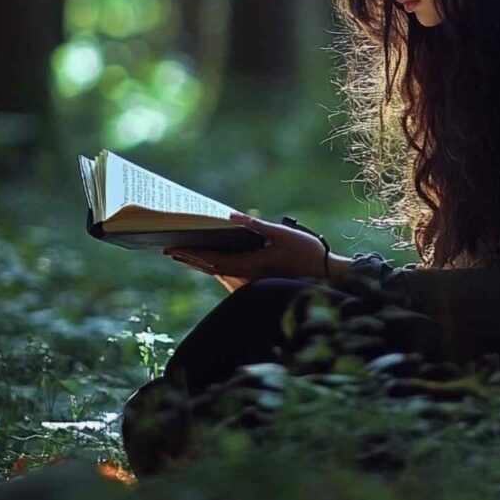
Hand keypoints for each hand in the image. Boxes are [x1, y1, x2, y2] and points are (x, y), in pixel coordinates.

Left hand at [164, 211, 329, 282]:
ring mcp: (253, 284)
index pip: (212, 261)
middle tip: (170, 249)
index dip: (191, 255)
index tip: (172, 248)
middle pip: (212, 269)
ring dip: (203, 264)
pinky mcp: (260, 284)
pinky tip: (214, 260)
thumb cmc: (308, 254)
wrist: (328, 279)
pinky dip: (219, 267)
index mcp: (250, 266)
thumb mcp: (283, 234)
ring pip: (221, 274)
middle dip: (191, 259)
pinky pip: (232, 277)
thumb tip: (232, 216)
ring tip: (187, 252)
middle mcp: (248, 278)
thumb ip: (257, 226)